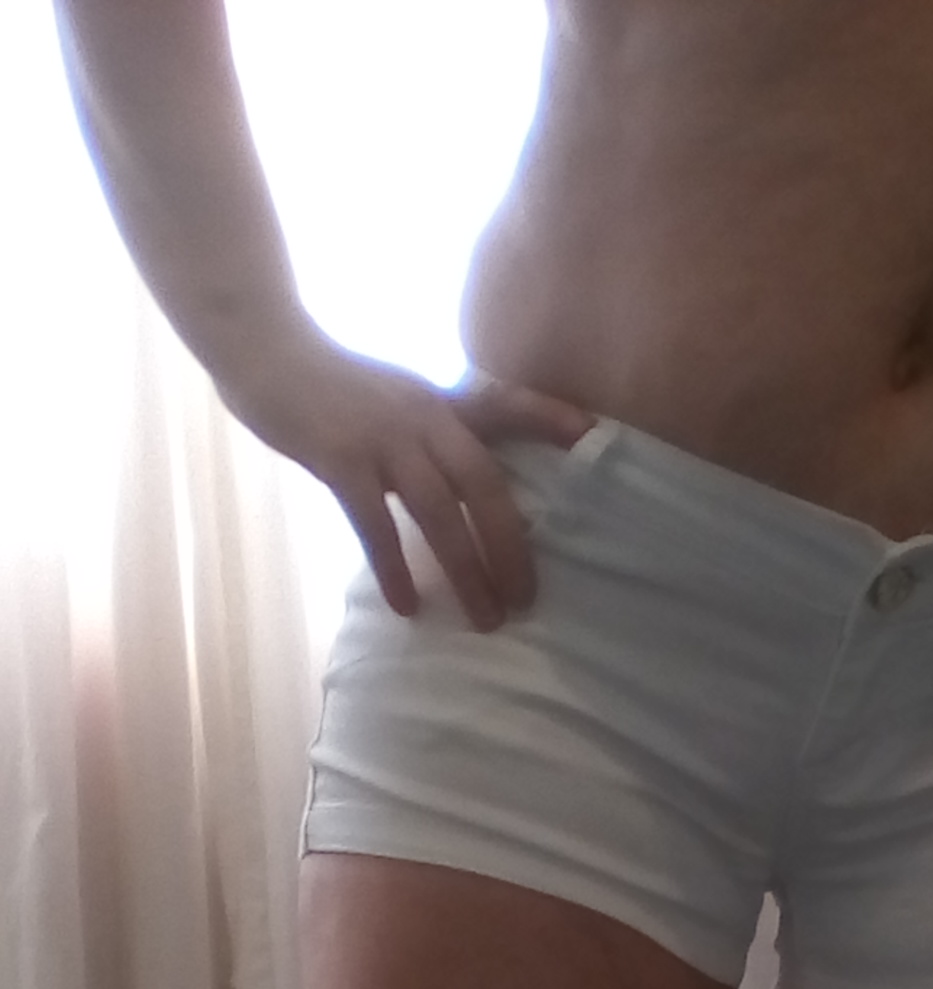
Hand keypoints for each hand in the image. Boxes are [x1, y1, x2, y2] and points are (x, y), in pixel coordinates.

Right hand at [220, 325, 595, 624]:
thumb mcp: (394, 396)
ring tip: (485, 619)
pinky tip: (407, 605)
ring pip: (440, 512)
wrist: (263, 348)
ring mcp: (382, 437)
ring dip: (466, 570)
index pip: (505, 403)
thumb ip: (429, 429)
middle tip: (526, 601)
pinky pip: (375, 524)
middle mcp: (422, 416)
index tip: (591, 436)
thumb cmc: (330, 384)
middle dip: (510, 548)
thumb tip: (459, 482)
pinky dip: (394, 567)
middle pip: (484, 485)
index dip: (548, 417)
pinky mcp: (340, 458)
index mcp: (439, 400)